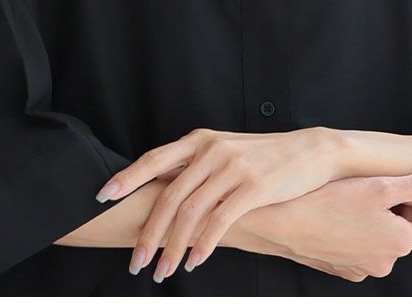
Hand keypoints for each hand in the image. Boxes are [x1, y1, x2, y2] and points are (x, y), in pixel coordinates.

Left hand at [96, 126, 343, 279]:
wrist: (308, 151)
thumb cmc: (261, 156)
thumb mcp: (222, 151)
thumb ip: (194, 166)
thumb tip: (162, 190)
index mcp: (198, 140)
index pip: (153, 159)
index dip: (127, 178)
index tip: (103, 196)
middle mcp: (209, 151)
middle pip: (169, 195)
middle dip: (149, 232)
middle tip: (136, 261)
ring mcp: (231, 168)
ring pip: (191, 212)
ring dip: (173, 247)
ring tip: (162, 271)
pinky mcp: (253, 187)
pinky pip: (220, 220)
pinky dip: (203, 244)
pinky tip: (194, 262)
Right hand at [239, 172, 411, 281]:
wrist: (280, 223)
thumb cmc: (323, 205)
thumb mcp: (377, 186)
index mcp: (398, 241)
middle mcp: (383, 261)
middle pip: (400, 231)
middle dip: (393, 211)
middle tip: (373, 188)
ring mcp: (360, 267)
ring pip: (375, 239)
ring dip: (370, 222)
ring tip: (349, 200)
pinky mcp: (339, 267)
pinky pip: (354, 248)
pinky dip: (351, 234)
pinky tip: (335, 216)